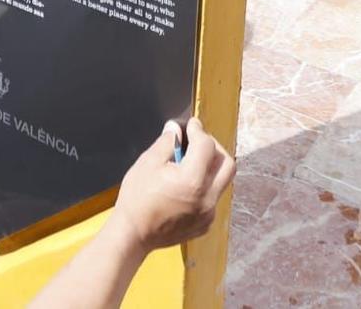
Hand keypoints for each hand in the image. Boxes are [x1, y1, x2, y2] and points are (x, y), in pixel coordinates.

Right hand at [109, 119, 234, 252]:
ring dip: (210, 168)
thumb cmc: (137, 199)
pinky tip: (186, 187)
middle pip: (227, 163)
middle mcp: (207, 198)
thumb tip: (176, 129)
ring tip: (190, 164)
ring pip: (222, 182)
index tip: (191, 125)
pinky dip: (205, 187)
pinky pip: (214, 198)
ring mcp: (209, 213)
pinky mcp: (206, 224)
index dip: (198, 130)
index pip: (207, 146)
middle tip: (197, 142)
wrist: (134, 234)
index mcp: (192, 180)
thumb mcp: (147, 163)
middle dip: (214, 148)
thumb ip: (166, 143)